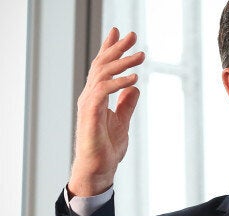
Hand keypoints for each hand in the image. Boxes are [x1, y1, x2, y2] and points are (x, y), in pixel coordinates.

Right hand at [68, 27, 144, 196]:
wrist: (98, 169)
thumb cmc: (107, 148)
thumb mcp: (122, 121)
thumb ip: (126, 104)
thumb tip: (134, 88)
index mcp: (96, 96)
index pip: (102, 68)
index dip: (110, 49)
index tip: (119, 33)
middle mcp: (90, 96)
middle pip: (101, 65)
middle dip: (116, 48)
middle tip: (132, 34)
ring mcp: (88, 104)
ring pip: (102, 74)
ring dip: (122, 63)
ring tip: (141, 56)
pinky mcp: (90, 114)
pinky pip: (103, 91)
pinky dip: (118, 83)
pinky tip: (133, 79)